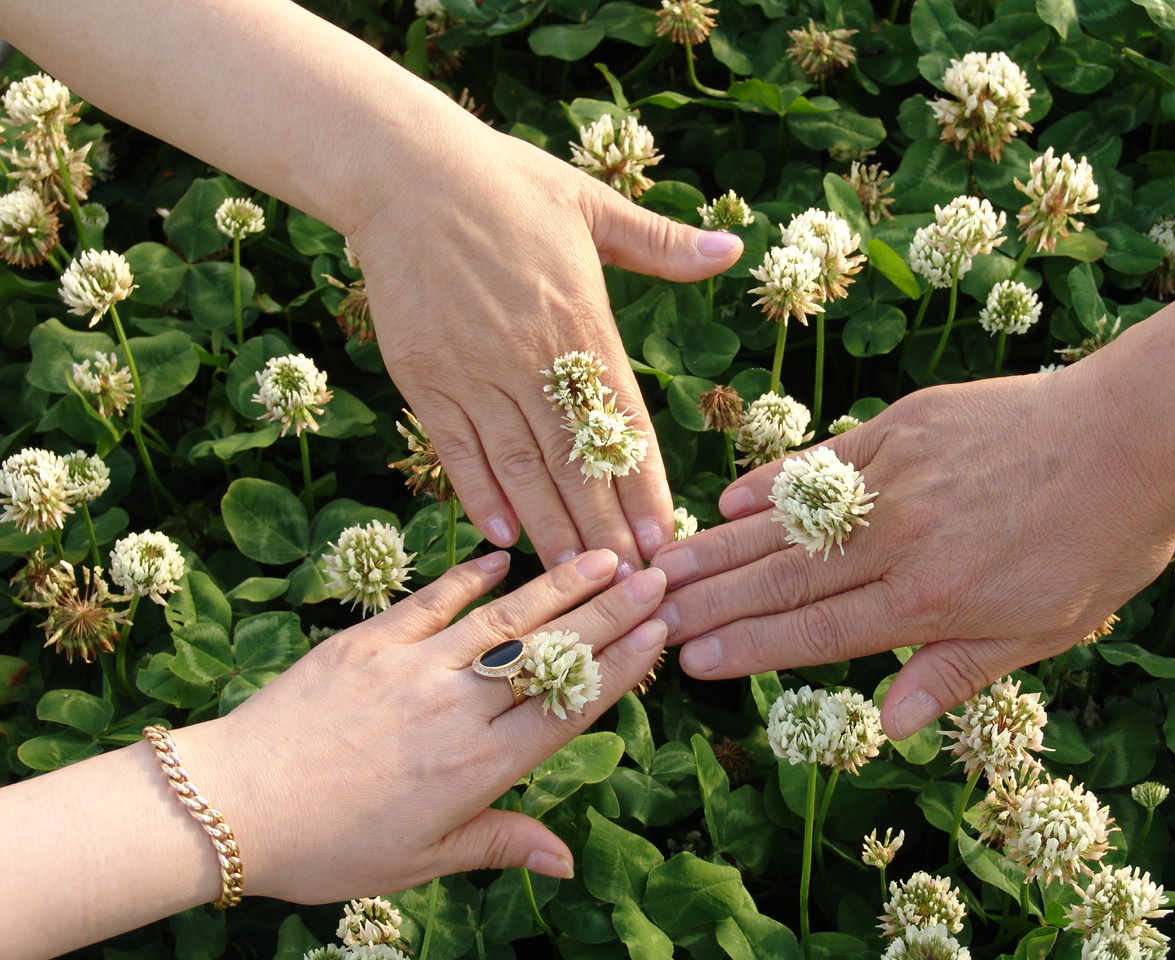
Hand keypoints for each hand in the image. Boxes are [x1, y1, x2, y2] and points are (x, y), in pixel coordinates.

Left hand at [182, 548, 666, 901]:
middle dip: (609, 611)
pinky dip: (468, 577)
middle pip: (549, 653)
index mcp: (474, 769)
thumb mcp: (421, 861)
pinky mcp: (368, 641)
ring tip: (603, 555)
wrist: (232, 805)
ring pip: (503, 620)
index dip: (619, 666)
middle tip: (657, 575)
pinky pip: (431, 601)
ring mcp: (411, 668)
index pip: (566, 707)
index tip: (660, 630)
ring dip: (558, 585)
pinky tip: (503, 555)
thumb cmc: (328, 847)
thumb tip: (568, 863)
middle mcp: (454, 710)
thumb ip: (500, 844)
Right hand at [349, 111, 741, 576]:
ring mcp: (474, 372)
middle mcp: (531, 356)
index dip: (644, 486)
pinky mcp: (425, 379)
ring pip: (520, 467)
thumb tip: (731, 250)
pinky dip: (481, 494)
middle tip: (630, 583)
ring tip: (577, 577)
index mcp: (582, 321)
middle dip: (605, 527)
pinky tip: (506, 536)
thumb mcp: (591, 203)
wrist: (406, 172)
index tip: (665, 538)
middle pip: (576, 460)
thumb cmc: (506, 185)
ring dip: (551, 526)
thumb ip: (661, 243)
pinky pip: (458, 450)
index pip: (622, 422)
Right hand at [651, 368, 1174, 739]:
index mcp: (929, 601)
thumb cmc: (1096, 544)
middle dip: (709, 601)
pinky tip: (728, 501)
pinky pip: (822, 463)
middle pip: (784, 579)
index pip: (816, 632)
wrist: (1130, 438)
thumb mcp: (1040, 631)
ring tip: (662, 563)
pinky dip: (773, 484)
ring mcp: (892, 479)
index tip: (693, 660)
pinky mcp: (899, 429)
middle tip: (648, 612)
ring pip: (788, 523)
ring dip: (720, 547)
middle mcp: (896, 541)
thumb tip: (892, 722)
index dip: (750, 649)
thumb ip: (955, 672)